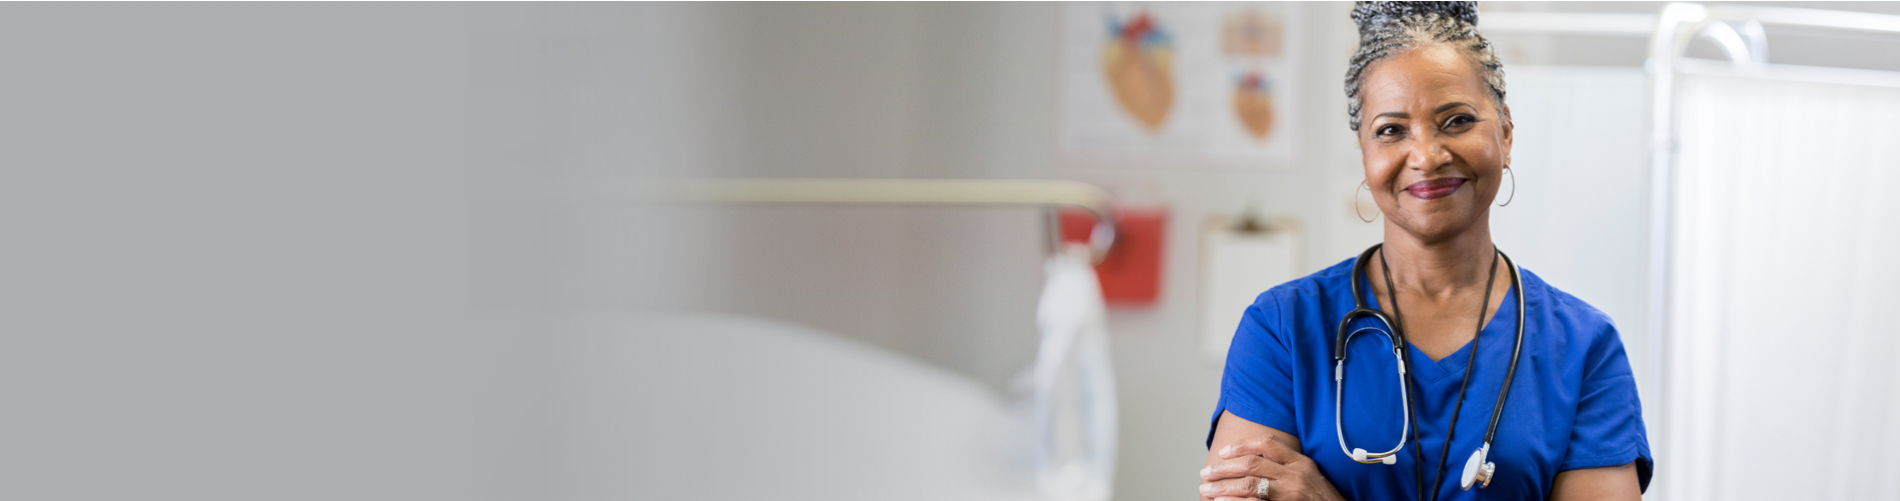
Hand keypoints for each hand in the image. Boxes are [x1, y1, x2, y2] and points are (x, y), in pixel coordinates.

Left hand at [1199, 435, 1344, 500]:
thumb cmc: (1323, 497)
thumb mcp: (1309, 474)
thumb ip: (1287, 464)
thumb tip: (1257, 459)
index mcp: (1300, 462)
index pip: (1267, 443)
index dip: (1242, 445)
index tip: (1223, 452)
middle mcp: (1295, 475)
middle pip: (1252, 464)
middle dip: (1224, 468)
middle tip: (1205, 473)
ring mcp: (1291, 493)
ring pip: (1250, 485)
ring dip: (1223, 487)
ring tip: (1206, 490)